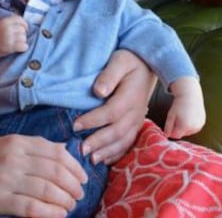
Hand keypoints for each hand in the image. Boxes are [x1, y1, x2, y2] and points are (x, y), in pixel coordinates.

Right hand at [0, 15, 28, 56]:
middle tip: (18, 38)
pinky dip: (24, 47)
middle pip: (23, 30)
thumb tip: (25, 23)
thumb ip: (11, 22)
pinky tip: (20, 48)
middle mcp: (7, 29)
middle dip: (23, 34)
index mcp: (4, 22)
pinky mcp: (10, 47)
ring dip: (23, 41)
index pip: (19, 19)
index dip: (24, 24)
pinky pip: (24, 46)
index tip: (25, 28)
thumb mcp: (1, 25)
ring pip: (24, 38)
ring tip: (17, 43)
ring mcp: (8, 38)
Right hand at [0, 135, 87, 216]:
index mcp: (16, 142)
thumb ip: (34, 146)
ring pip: (47, 190)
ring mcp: (5, 180)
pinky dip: (50, 212)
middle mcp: (12, 159)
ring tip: (70, 205)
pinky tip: (60, 214)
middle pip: (55, 172)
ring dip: (65, 200)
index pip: (56, 153)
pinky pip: (31, 208)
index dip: (75, 166)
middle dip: (73, 185)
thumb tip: (64, 151)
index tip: (83, 177)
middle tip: (79, 194)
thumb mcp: (6, 143)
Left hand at [73, 49, 155, 163]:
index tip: (75, 125)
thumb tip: (98, 91)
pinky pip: (128, 144)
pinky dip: (116, 154)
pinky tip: (104, 160)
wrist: (146, 66)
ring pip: (123, 141)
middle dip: (98, 142)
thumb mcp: (119, 61)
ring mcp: (138, 120)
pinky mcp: (136, 125)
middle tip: (80, 150)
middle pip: (117, 131)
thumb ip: (109, 75)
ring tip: (91, 160)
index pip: (111, 112)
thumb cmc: (129, 61)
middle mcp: (136, 111)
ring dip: (107, 152)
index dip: (93, 121)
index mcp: (131, 96)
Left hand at [163, 77, 205, 138]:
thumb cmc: (179, 105)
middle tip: (178, 118)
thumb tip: (166, 135)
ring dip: (185, 128)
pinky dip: (191, 125)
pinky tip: (189, 116)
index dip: (171, 131)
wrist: (190, 95)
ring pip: (189, 132)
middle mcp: (193, 127)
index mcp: (184, 126)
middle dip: (178, 129)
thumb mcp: (170, 115)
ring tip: (184, 116)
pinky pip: (194, 128)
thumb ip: (168, 127)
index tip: (170, 124)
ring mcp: (199, 125)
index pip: (175, 136)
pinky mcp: (202, 123)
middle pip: (182, 134)